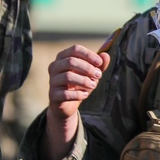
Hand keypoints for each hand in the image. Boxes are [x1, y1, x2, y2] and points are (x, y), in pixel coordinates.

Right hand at [42, 44, 109, 159]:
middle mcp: (54, 69)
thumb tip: (108, 54)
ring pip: (68, 76)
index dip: (88, 54)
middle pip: (70, 61)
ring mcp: (51, 84)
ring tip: (92, 88)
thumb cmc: (79, 88)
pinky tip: (84, 97)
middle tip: (98, 79)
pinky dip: (78, 94)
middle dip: (88, 69)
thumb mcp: (91, 76)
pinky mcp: (52, 99)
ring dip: (84, 82)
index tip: (101, 63)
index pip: (73, 49)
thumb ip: (99, 65)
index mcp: (63, 59)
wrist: (64, 111)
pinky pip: (64, 93)